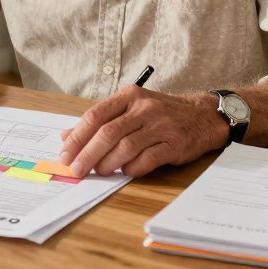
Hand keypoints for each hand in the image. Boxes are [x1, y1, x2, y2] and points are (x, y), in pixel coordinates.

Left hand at [58, 87, 227, 177]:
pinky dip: (132, 168)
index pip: (95, 115)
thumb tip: (67, 136)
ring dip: (107, 163)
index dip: (77, 137)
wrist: (202, 116)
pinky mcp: (174, 143)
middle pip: (108, 133)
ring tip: (99, 172)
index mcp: (129, 96)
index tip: (65, 154)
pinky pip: (148, 159)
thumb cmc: (161, 114)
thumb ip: (100, 121)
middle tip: (77, 169)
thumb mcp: (130, 108)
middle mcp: (144, 108)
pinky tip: (125, 172)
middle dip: (87, 154)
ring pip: (125, 147)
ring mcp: (160, 125)